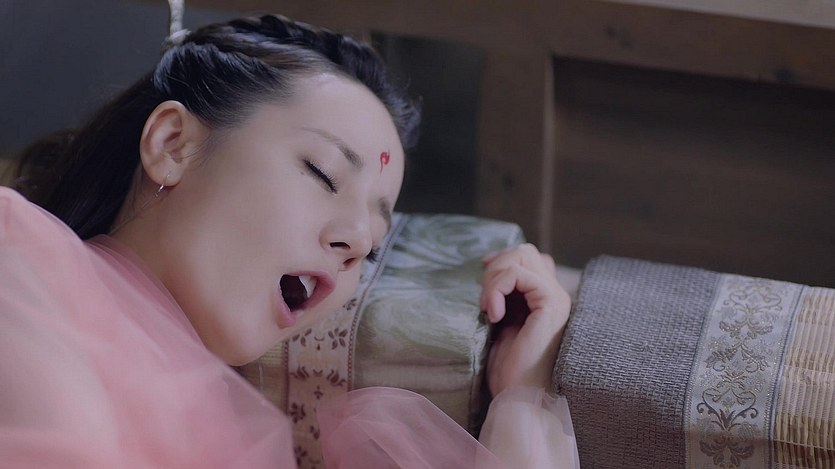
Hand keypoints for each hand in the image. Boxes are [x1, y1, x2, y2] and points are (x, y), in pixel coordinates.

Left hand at [480, 243, 570, 396]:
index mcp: (545, 299)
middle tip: (484, 300)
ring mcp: (557, 298)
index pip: (527, 258)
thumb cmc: (507, 368)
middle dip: (495, 267)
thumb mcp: (501, 322)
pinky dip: (497, 288)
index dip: (501, 261)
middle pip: (525, 252)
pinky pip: (518, 275)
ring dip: (493, 278)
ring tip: (487, 308)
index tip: (482, 277)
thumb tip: (490, 266)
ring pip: (521, 258)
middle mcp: (555, 294)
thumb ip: (504, 296)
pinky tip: (492, 314)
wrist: (518, 397)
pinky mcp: (551, 304)